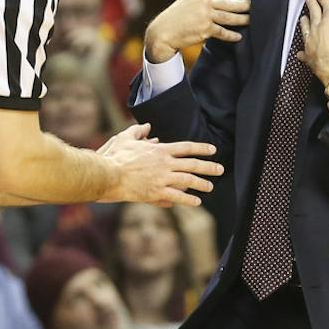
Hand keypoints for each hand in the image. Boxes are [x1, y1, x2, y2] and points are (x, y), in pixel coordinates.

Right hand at [99, 123, 221, 207]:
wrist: (108, 175)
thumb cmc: (115, 156)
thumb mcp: (126, 138)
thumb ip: (138, 131)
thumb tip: (147, 127)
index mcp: (160, 150)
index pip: (187, 147)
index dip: (202, 148)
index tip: (213, 150)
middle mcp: (165, 164)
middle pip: (192, 164)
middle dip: (209, 167)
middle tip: (220, 169)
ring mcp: (162, 178)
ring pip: (188, 181)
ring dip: (202, 184)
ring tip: (210, 186)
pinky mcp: (157, 192)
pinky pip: (177, 196)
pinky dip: (188, 199)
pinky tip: (197, 202)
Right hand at [144, 0, 252, 61]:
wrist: (162, 32)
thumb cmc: (176, 18)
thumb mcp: (189, 2)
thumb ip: (204, 1)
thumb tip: (224, 5)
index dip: (233, 1)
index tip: (243, 4)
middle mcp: (204, 0)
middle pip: (230, 4)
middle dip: (244, 6)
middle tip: (255, 7)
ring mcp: (205, 15)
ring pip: (229, 18)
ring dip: (242, 20)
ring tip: (251, 21)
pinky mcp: (205, 29)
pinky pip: (223, 32)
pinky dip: (231, 35)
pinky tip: (238, 36)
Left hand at [296, 0, 328, 84]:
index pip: (326, 7)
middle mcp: (317, 30)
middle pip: (313, 13)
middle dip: (311, 4)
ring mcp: (310, 42)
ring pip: (304, 28)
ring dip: (304, 22)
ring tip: (303, 17)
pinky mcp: (307, 55)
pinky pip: (302, 52)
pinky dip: (302, 51)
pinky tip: (300, 52)